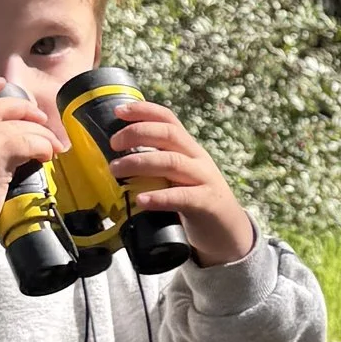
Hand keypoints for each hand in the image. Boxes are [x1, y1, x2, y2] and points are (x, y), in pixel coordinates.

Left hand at [108, 101, 256, 266]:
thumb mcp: (178, 176)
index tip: (118, 110)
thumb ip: (156, 164)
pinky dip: (160, 197)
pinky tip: (141, 200)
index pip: (168, 120)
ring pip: (172, 162)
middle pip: (169, 134)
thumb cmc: (194, 201)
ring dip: (140, 162)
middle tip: (113, 144)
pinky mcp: (207, 203)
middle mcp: (197, 159)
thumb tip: (115, 159)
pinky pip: (183, 197)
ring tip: (116, 169)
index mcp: (188, 149)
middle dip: (138, 133)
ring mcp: (204, 180)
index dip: (144, 111)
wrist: (228, 231)